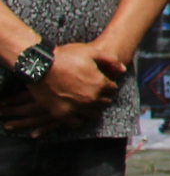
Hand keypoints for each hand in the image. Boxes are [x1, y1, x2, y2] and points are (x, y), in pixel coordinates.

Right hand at [0, 43, 124, 132]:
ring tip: (86, 103)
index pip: (112, 89)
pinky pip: (76, 123)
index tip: (100, 83)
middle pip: (104, 103)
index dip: (107, 85)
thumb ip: (110, 60)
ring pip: (93, 114)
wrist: (40, 65)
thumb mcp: (91, 52)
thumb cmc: (66, 56)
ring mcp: (77, 107)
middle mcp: (92, 98)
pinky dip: (78, 119)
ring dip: (92, 109)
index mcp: (100, 83)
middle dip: (101, 97)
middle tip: (93, 93)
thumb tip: (123, 70)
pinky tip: (75, 112)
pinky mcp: (62, 114)